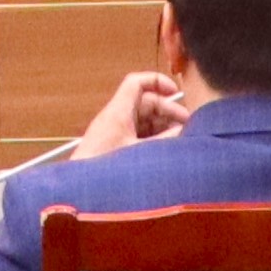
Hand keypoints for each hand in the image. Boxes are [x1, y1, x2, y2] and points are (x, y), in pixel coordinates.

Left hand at [68, 68, 186, 160]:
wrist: (82, 189)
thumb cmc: (103, 169)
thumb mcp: (140, 152)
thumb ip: (165, 141)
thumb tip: (183, 131)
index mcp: (118, 111)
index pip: (136, 83)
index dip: (157, 81)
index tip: (176, 90)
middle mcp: (116, 117)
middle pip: (146, 102)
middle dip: (168, 110)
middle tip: (188, 123)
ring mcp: (116, 131)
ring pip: (145, 119)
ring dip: (163, 126)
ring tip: (181, 137)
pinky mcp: (116, 145)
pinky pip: (139, 134)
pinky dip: (155, 138)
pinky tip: (167, 148)